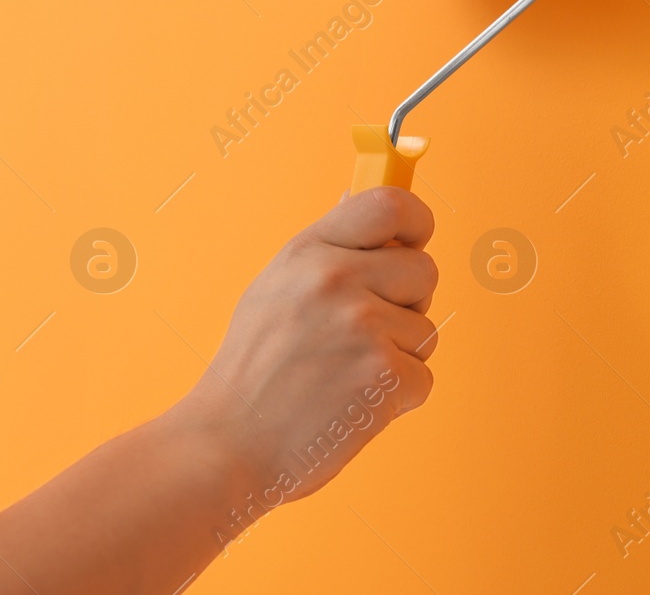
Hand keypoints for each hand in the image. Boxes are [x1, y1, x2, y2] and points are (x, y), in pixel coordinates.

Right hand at [177, 187, 439, 505]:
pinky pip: (423, 377)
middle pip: (425, 271)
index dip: (416, 222)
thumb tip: (360, 202)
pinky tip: (351, 405)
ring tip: (342, 376)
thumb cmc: (253, 371)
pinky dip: (397, 399)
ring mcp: (362, 327)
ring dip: (398, 357)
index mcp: (309, 251)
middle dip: (408, 304)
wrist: (223, 448)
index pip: (390, 205)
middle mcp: (335, 280)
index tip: (415, 243)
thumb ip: (326, 249)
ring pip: (426, 330)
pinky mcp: (384, 376)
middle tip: (361, 337)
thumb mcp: (274, 290)